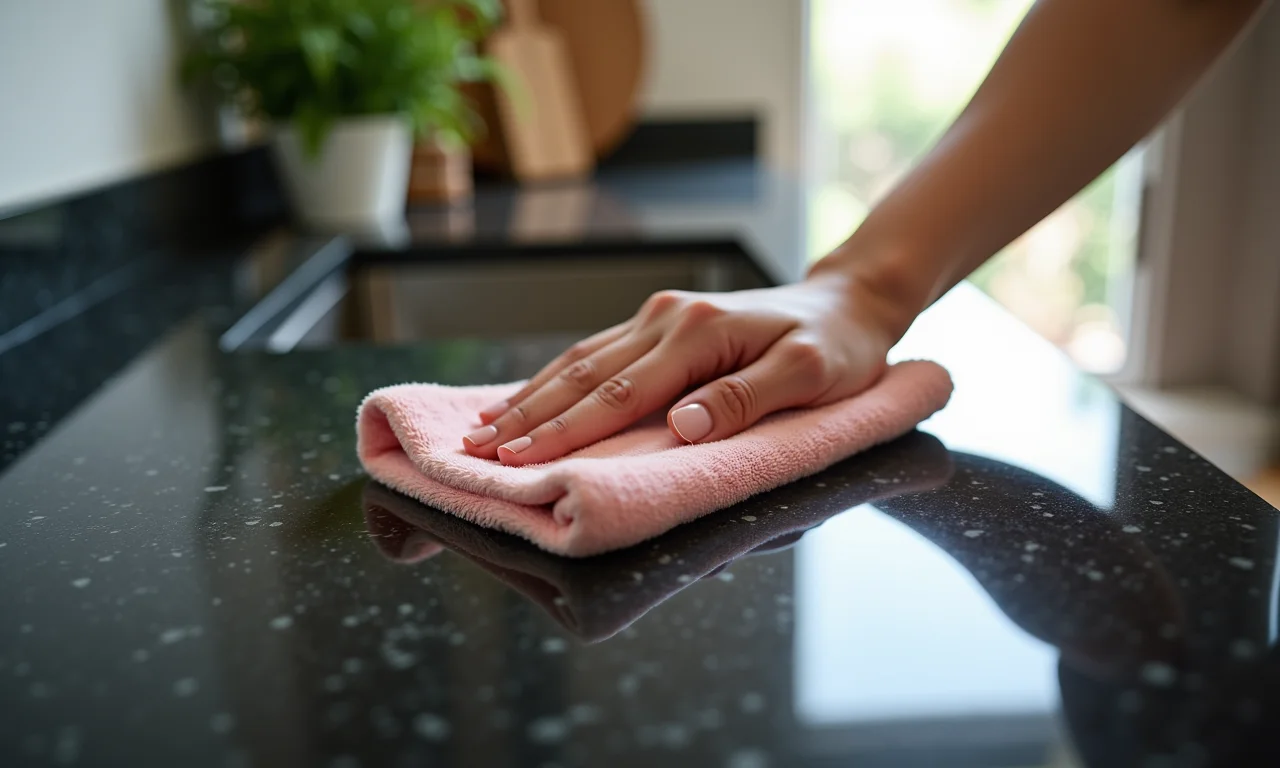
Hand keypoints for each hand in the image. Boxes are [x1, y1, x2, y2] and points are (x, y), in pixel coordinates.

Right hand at [461, 272, 906, 465]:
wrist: (849, 302)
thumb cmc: (838, 346)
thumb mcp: (812, 374)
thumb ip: (747, 398)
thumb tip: (682, 426)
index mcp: (699, 333)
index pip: (620, 393)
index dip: (566, 429)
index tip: (520, 457)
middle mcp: (668, 318)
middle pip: (585, 375)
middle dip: (528, 416)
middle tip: (476, 451)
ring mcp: (661, 316)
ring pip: (581, 359)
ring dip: (532, 396)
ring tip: (485, 428)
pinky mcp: (661, 321)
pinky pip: (598, 351)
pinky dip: (557, 378)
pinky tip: (531, 395)